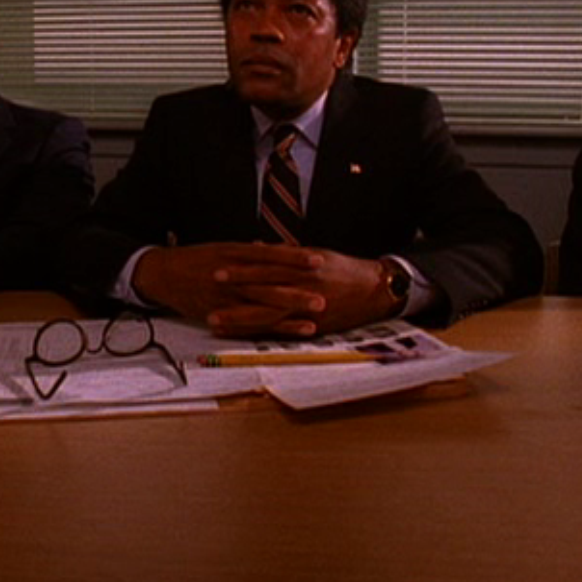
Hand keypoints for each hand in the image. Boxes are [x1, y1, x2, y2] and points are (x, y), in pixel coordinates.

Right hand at [133, 243, 325, 335]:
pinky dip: (276, 328)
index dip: (294, 258)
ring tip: (316, 312)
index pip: (270, 255)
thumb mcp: (224, 248)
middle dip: (298, 288)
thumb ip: (251, 251)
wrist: (161, 274)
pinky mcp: (222, 314)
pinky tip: (297, 329)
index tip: (318, 260)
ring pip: (263, 305)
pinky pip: (253, 323)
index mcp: (234, 253)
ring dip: (291, 310)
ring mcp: (227, 297)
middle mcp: (233, 275)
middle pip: (270, 282)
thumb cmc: (195, 259)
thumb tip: (276, 247)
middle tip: (325, 292)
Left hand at [211, 248, 396, 336]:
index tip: (217, 269)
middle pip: (262, 290)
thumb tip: (257, 246)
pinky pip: (279, 332)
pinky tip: (238, 335)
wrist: (374, 291)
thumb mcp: (314, 254)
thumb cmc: (343, 270)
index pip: (266, 267)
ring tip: (213, 319)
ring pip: (266, 314)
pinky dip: (257, 333)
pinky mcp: (311, 327)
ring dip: (238, 318)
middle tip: (207, 293)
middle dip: (234, 292)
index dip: (241, 269)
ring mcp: (306, 310)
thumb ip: (284, 252)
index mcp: (302, 267)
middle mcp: (302, 288)